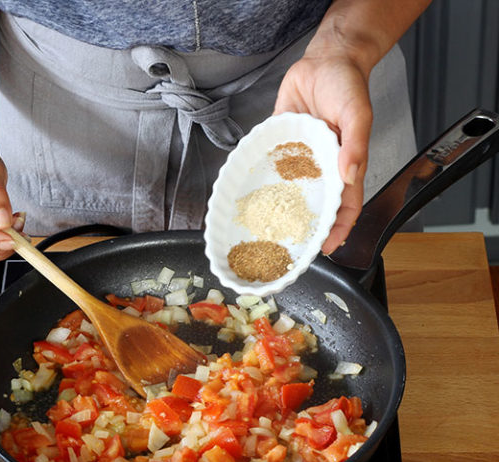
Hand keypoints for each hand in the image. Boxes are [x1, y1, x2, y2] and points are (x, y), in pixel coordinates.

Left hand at [273, 51, 372, 254]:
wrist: (326, 61)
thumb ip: (355, 143)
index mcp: (345, 166)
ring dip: (282, 210)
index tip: (327, 248)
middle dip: (306, 228)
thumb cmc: (349, 86)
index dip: (339, 230)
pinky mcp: (283, 147)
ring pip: (293, 192)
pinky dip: (265, 183)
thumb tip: (349, 173)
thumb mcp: (358, 113)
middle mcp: (322, 168)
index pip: (345, 207)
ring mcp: (302, 160)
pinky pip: (274, 169)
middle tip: (291, 247)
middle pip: (316, 206)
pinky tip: (254, 197)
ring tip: (268, 230)